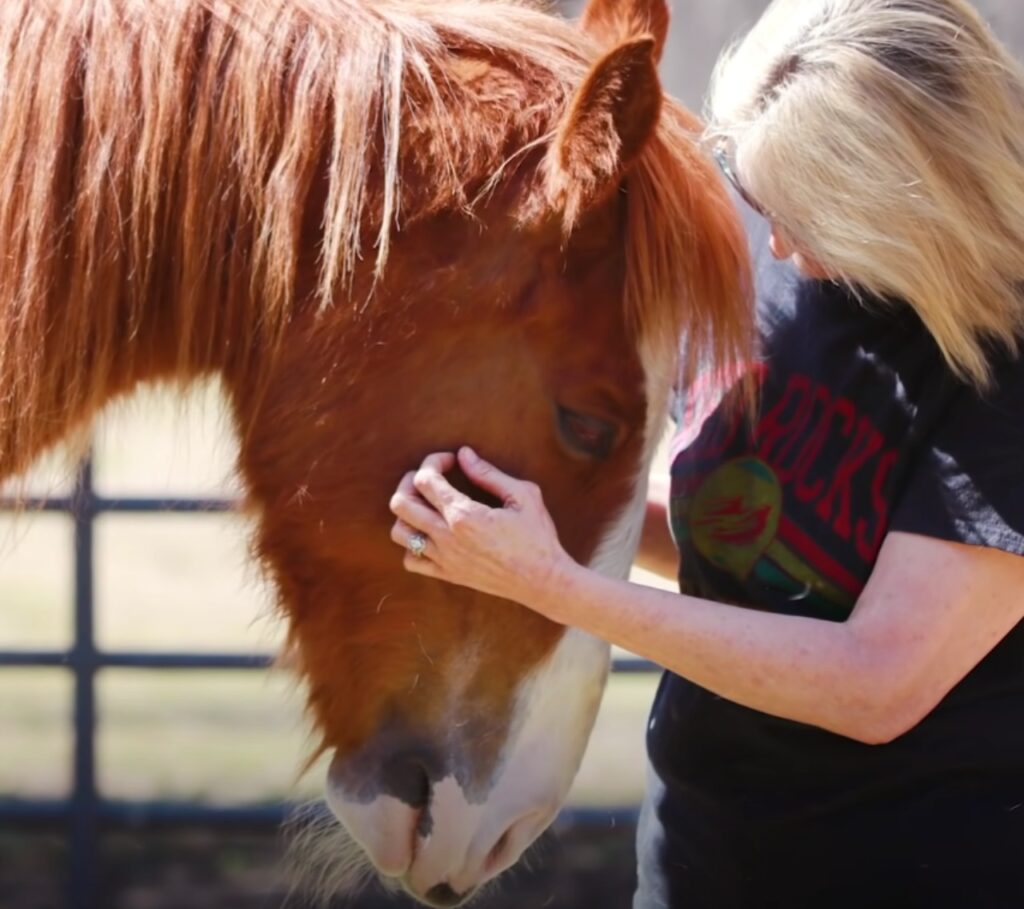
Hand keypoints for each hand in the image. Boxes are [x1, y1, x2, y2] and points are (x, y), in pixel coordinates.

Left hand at [388, 447, 573, 615]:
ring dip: (406, 513)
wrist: (543, 581)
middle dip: (410, 482)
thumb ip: (489, 474)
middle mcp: (447, 538)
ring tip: (426, 505)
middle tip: (430, 478)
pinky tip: (431, 534)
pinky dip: (412, 545)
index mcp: (465, 515)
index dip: (432, 462)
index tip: (450, 460)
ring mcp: (444, 559)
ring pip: (399, 532)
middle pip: (401, 503)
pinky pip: (411, 561)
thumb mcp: (523, 496)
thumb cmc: (538, 537)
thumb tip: (464, 454)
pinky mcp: (447, 575)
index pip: (425, 480)